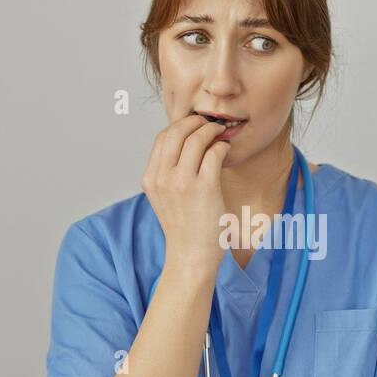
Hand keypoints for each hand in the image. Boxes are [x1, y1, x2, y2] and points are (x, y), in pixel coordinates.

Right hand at [140, 113, 231, 272]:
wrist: (191, 255)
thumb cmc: (184, 226)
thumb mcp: (163, 197)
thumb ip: (167, 172)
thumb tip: (185, 142)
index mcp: (150, 178)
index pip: (161, 138)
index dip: (179, 126)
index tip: (193, 126)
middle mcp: (163, 179)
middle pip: (176, 132)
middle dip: (195, 122)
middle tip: (209, 124)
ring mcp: (183, 184)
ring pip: (196, 139)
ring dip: (211, 131)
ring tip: (220, 134)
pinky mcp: (205, 189)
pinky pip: (214, 154)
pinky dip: (222, 146)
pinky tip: (225, 150)